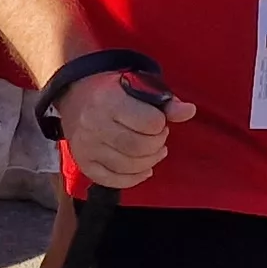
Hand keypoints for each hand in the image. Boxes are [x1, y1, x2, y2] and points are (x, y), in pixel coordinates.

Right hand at [57, 70, 192, 189]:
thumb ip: (166, 102)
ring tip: (153, 150)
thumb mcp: (140, 86)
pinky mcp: (84, 163)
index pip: (150, 123)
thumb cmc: (115, 91)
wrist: (77, 95)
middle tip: (157, 136)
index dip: (161, 124)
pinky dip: (135, 178)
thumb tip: (190, 111)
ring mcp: (87, 147)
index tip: (158, 120)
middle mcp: (94, 124)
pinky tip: (144, 168)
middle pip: (140, 148)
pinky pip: (114, 181)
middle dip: (157, 144)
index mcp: (109, 100)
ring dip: (150, 161)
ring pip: (129, 166)